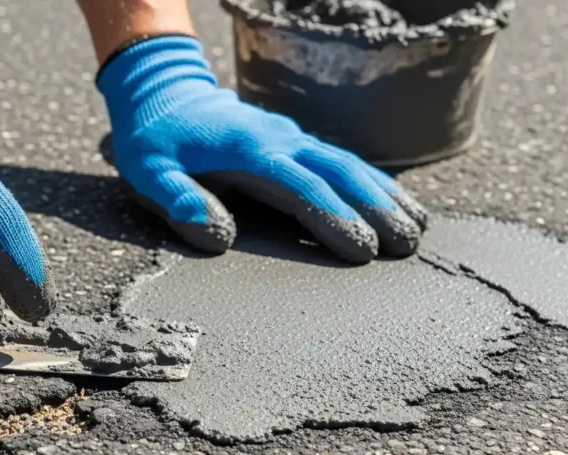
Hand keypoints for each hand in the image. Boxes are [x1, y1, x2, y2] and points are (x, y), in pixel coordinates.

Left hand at [97, 36, 427, 262]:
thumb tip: (220, 236)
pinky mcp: (295, 140)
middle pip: (340, 173)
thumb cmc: (154, 140)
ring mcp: (292, 136)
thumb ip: (180, 200)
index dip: (334, 218)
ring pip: (349, 163)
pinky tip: (396, 202)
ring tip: (418, 228)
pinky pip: (343, 159)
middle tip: (408, 245)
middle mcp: (280, 139)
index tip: (362, 250)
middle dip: (378, 208)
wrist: (162, 91)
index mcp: (249, 150)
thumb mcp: (149, 171)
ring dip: (386, 194)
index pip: (302, 187)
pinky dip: (374, 181)